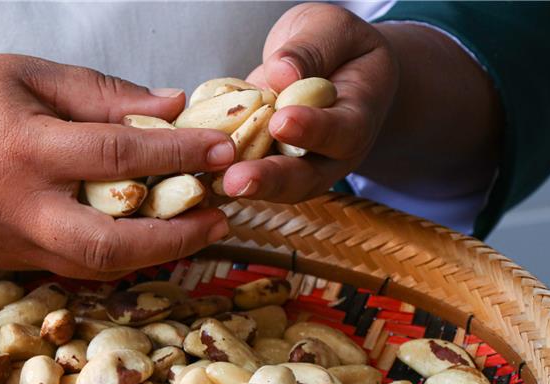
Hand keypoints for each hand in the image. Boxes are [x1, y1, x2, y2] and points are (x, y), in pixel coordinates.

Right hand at [0, 55, 235, 278]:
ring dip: (154, 254)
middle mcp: (18, 207)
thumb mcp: (26, 75)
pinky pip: (73, 267)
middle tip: (221, 217)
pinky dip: (118, 255)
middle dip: (177, 237)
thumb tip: (171, 107)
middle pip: (112, 244)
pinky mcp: (6, 262)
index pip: (119, 156)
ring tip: (195, 229)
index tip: (224, 149)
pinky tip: (147, 236)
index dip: (180, 154)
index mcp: (23, 148)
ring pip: (96, 267)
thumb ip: (102, 95)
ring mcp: (10, 244)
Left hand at [221, 2, 397, 201]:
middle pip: (304, 178)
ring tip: (211, 184)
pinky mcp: (266, 167)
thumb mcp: (330, 30)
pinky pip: (244, 175)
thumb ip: (311, 49)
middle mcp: (329, 155)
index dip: (312, 129)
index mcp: (356, 118)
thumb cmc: (336, 46)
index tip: (282, 121)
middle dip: (269, 180)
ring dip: (240, 188)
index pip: (340, 131)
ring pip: (273, 188)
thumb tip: (283, 73)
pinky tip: (192, 173)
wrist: (333, 68)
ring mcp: (297, 168)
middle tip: (238, 179)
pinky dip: (219, 175)